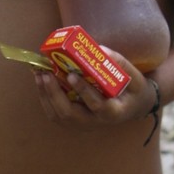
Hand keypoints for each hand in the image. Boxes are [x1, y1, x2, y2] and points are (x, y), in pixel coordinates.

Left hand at [34, 50, 158, 133]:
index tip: (72, 75)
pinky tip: (41, 82)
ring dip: (46, 96)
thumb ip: (120, 63)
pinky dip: (46, 99)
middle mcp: (96, 122)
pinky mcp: (75, 123)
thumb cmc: (133, 89)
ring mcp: (84, 125)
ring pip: (59, 116)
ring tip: (39, 75)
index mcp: (114, 112)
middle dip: (55, 94)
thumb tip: (99, 48)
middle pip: (70, 114)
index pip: (98, 105)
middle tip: (46, 74)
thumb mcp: (134, 76)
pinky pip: (56, 115)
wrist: (132, 107)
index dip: (84, 91)